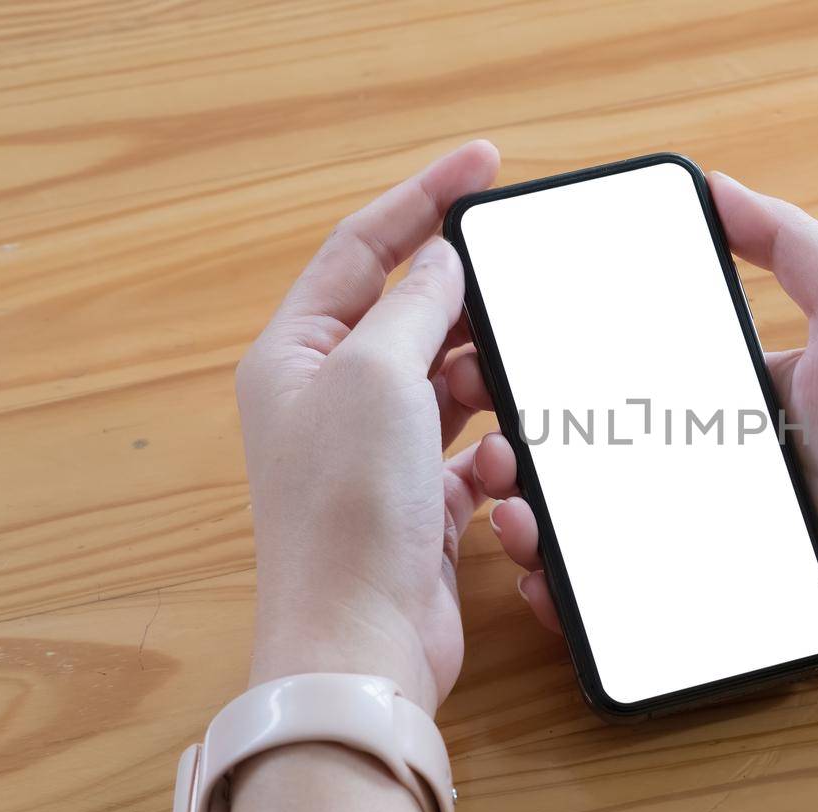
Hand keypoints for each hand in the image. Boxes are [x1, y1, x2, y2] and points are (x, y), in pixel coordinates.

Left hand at [234, 142, 498, 712]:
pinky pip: (474, 449)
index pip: (361, 248)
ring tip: (508, 399)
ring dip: (489, 387)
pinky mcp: (419, 499)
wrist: (360, 641)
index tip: (485, 164)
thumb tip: (444, 260)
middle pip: (413, 315)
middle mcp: (329, 398)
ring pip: (453, 383)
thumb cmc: (347, 511)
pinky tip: (504, 475)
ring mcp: (375, 451)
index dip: (423, 199)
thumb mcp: (377, 375)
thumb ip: (416, 303)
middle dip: (470, 309)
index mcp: (295, 354)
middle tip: (522, 294)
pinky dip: (497, 455)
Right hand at [479, 172, 817, 658]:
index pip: (631, 397)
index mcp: (737, 409)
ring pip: (606, 545)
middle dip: (533, 463)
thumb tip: (712, 182)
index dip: (565, 392)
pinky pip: (643, 615)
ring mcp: (723, 546)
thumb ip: (788, 240)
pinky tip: (546, 587)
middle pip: (604, 472)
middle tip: (488, 454)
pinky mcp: (735, 610)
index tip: (504, 375)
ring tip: (510, 518)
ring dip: (543, 534)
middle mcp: (720, 477)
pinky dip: (585, 610)